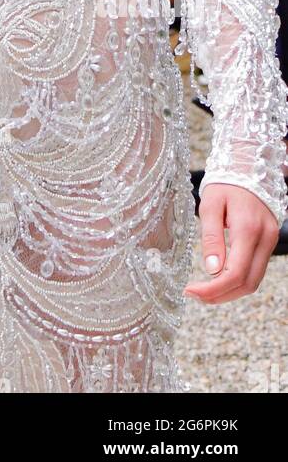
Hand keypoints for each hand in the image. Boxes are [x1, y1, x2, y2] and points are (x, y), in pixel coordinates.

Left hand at [183, 184, 280, 303]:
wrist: (249, 166)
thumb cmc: (225, 183)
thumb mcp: (210, 204)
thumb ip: (211, 237)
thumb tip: (211, 270)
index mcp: (248, 230)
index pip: (234, 274)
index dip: (213, 290)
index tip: (191, 291)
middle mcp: (264, 239)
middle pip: (247, 284)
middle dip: (221, 295)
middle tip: (195, 294)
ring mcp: (271, 241)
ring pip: (254, 280)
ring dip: (230, 291)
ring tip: (205, 289)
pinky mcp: (269, 241)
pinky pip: (256, 269)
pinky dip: (239, 279)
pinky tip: (219, 277)